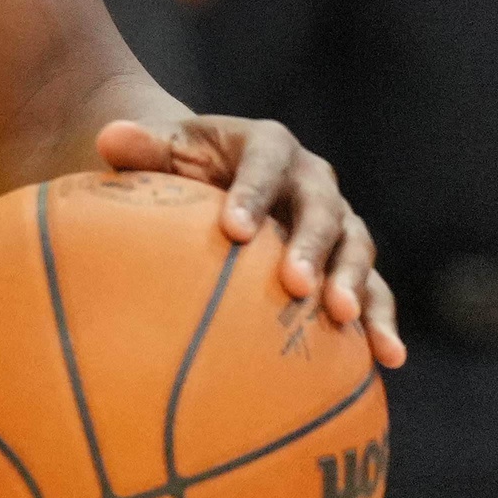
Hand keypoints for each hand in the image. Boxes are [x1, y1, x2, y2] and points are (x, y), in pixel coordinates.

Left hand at [91, 112, 404, 366]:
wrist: (213, 183)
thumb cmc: (180, 169)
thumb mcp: (160, 151)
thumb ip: (140, 147)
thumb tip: (110, 138)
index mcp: (268, 146)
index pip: (264, 165)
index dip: (254, 194)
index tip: (233, 231)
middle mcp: (312, 181)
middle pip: (322, 208)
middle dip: (314, 245)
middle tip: (298, 285)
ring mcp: (336, 223)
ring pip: (356, 248)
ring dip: (355, 283)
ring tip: (345, 319)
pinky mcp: (346, 263)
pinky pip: (373, 291)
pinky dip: (382, 321)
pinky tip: (387, 359)